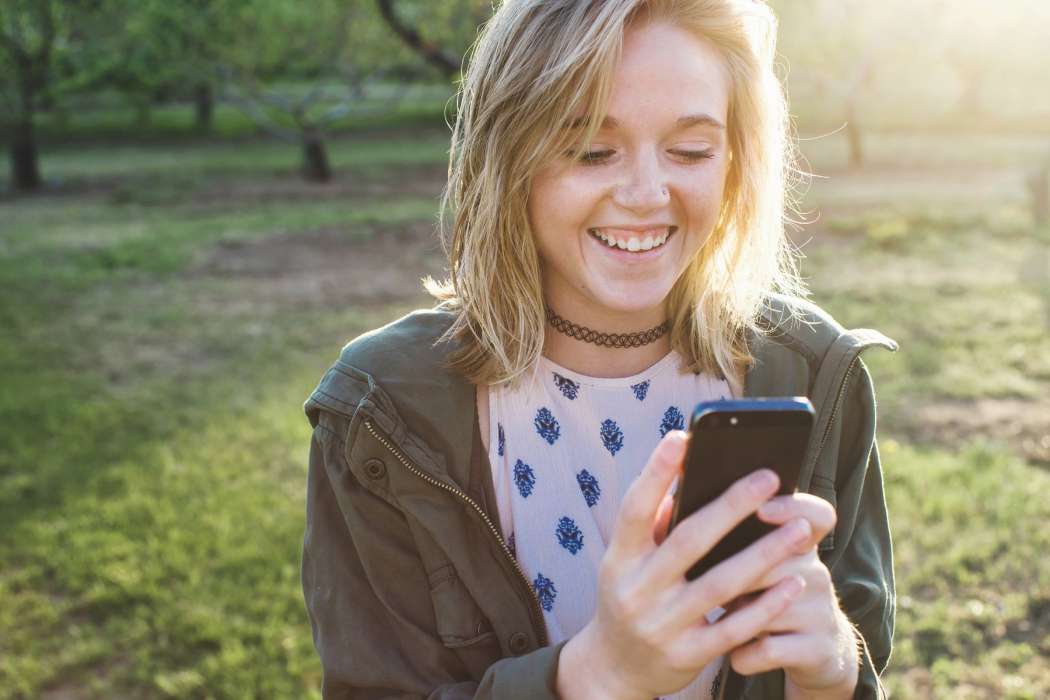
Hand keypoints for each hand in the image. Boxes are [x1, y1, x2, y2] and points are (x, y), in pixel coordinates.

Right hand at [556, 431, 814, 699]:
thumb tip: (685, 480)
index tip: (682, 437)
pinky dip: (766, 605)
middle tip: (768, 477)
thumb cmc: (630, 594)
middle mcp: (636, 590)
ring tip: (800, 529)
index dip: (656, 473)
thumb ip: (653, 525)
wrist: (613, 667)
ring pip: (721, 584)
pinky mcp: (688, 654)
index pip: (635, 509)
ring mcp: (662, 624)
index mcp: (620, 558)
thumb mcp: (627, 560)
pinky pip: (734, 628)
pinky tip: (794, 582)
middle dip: (731, 507)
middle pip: (688, 542)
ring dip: (764, 554)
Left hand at [723, 493, 859, 697]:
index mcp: (797, 544)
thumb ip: (724, 534)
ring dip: (738, 614)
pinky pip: (769, 649)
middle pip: (781, 561)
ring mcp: (819, 612)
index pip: (815, 514)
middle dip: (742, 570)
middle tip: (705, 576)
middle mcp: (814, 573)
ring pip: (772, 608)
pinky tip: (733, 655)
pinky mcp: (816, 650)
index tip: (760, 509)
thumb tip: (669, 506)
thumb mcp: (753, 561)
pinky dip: (745, 655)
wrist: (812, 651)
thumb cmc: (763, 593)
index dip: (792, 508)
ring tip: (716, 617)